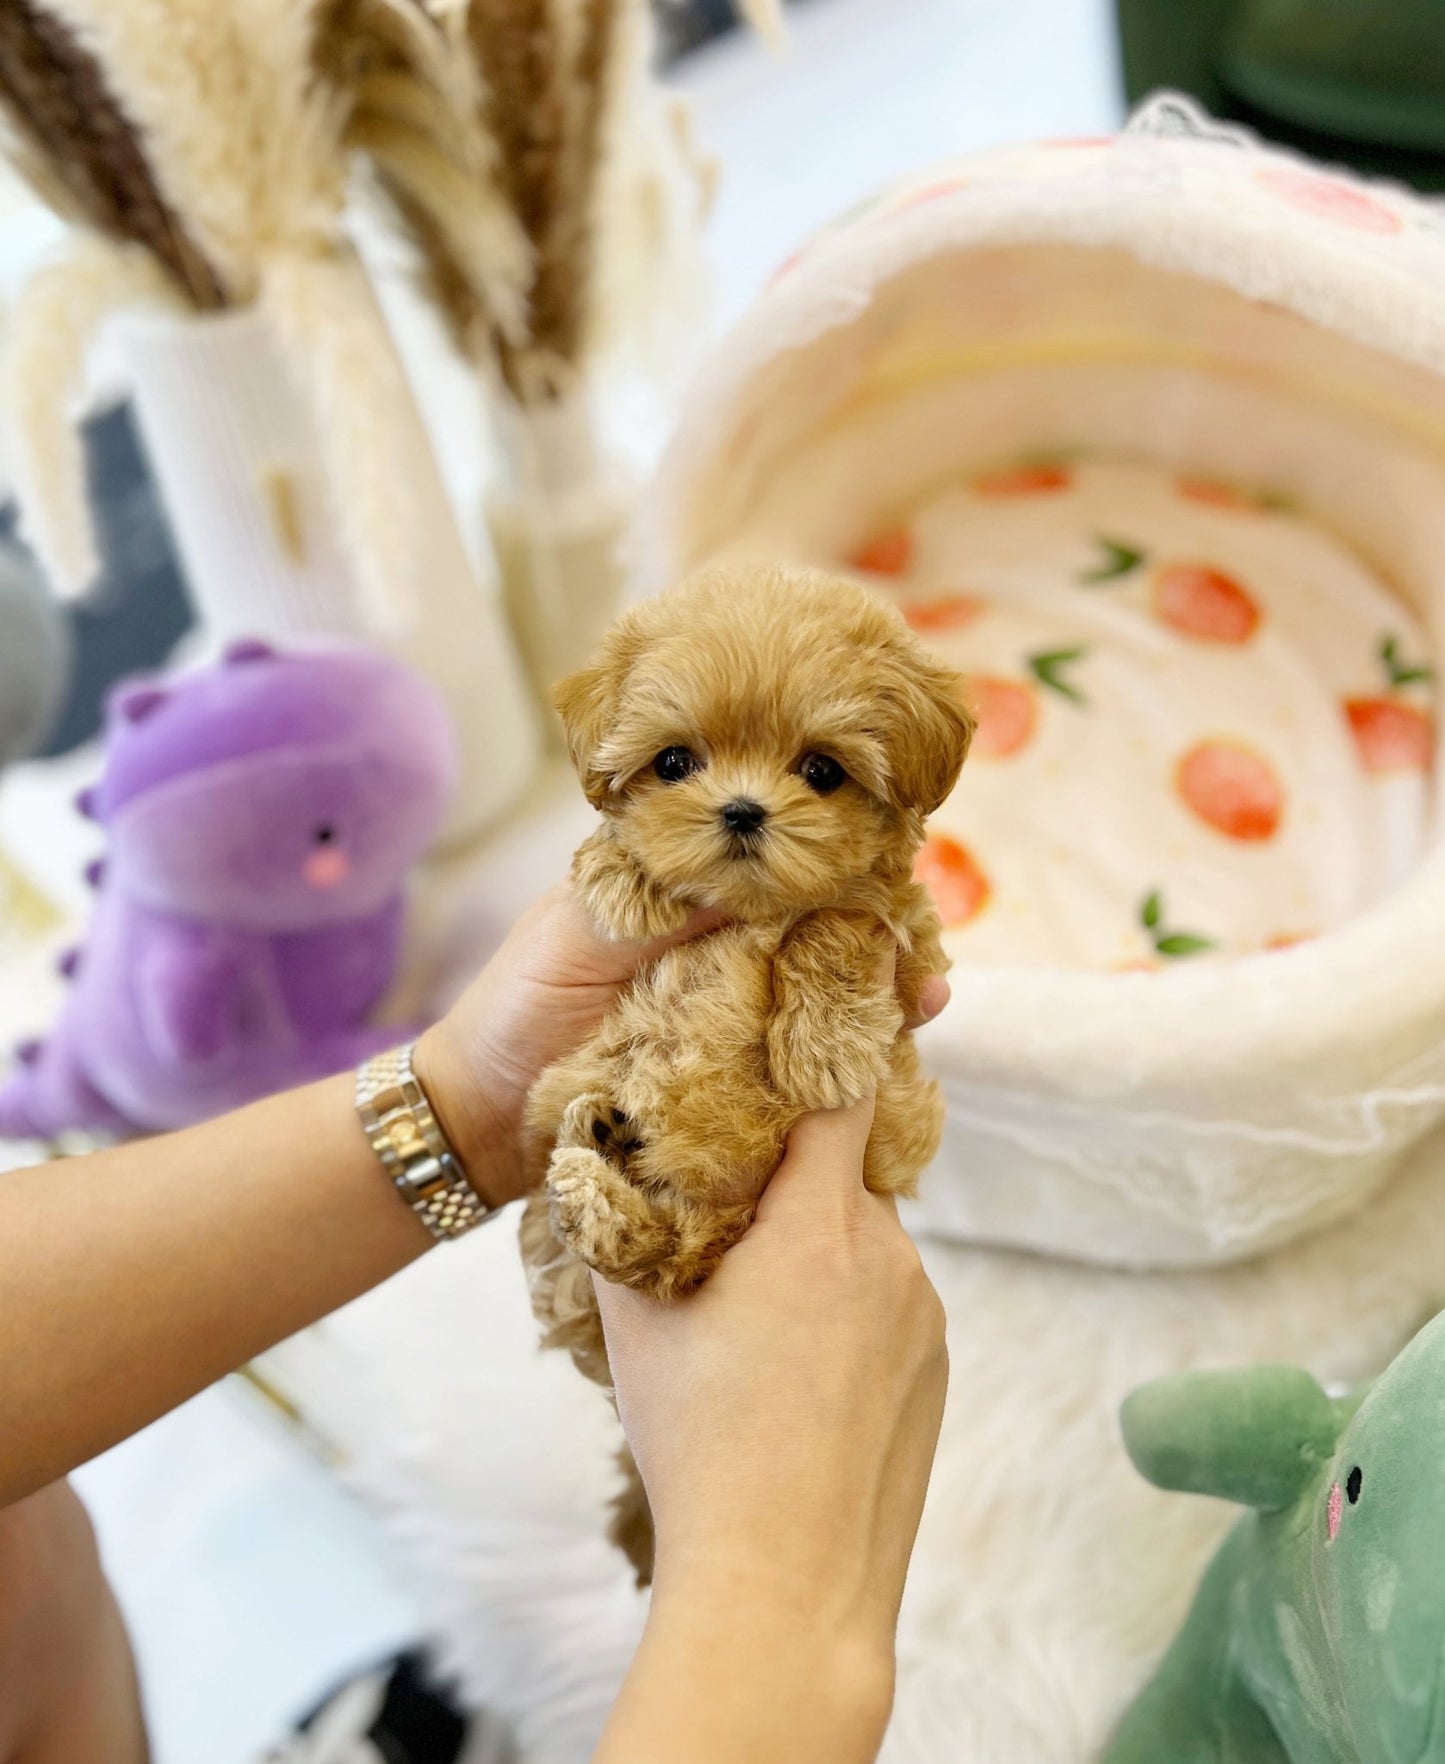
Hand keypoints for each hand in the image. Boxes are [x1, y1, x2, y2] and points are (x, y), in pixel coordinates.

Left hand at [415, 884, 949, 1211]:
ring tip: (923, 1003)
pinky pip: (791, 1064)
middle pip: (811, 934)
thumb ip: (659, 897)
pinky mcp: (723, 1081)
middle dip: (874, 940)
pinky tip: (883, 1063)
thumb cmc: (515, 1010)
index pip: (770, 870)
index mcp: (678, 896)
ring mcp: (722, 1018)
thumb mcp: (577, 931)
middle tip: (924, 962)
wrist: (476, 1118)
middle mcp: (711, 950)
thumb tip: (748, 850)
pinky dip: (840, 1063)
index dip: (831, 871)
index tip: (887, 880)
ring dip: (870, 1000)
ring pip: (813, 997)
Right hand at [593, 1097, 948, 1760]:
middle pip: (844, 1173)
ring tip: (757, 1316)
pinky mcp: (936, 1367)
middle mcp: (887, 1256)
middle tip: (732, 1211)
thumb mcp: (635, 1324)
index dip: (824, 1054)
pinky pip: (889, 1301)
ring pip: (864, 1242)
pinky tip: (799, 1370)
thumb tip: (602, 1167)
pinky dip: (848, 1306)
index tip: (805, 1030)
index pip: (843, 1095)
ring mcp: (922, 1314)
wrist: (786, 1588)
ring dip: (819, 1249)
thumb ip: (623, 1224)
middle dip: (793, 1177)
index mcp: (818, 1226)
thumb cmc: (700, 1446)